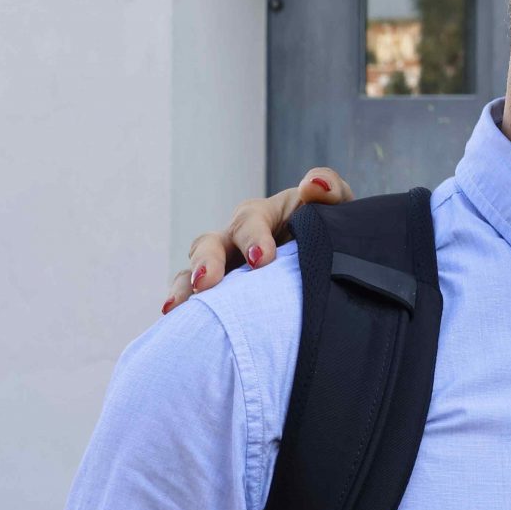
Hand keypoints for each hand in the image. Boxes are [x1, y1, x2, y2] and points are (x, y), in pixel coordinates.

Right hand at [159, 168, 353, 312]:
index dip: (253, 238)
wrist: (329, 266)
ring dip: (184, 288)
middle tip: (208, 283)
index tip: (262, 260)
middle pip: (210, 244)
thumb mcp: (336, 209)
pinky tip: (174, 323)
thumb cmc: (328, 232)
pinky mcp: (218, 295)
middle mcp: (232, 239)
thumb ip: (329, 189)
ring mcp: (222, 268)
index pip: (250, 221)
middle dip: (208, 262)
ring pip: (192, 273)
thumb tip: (312, 186)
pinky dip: (182, 308)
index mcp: (260, 216)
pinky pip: (193, 301)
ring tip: (176, 308)